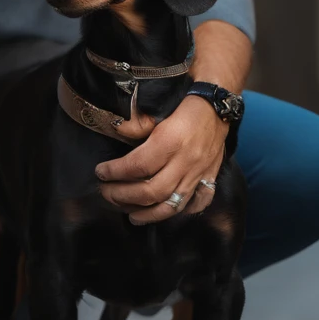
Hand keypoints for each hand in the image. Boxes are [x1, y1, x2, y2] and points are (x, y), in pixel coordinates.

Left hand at [94, 96, 227, 223]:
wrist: (217, 106)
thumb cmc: (184, 105)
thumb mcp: (157, 110)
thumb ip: (138, 126)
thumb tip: (117, 132)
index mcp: (170, 141)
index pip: (138, 166)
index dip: (115, 172)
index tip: (101, 172)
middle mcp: (185, 162)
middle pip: (152, 191)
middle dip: (124, 196)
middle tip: (107, 193)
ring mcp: (199, 173)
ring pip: (172, 204)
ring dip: (148, 214)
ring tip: (130, 214)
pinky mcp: (210, 178)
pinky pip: (196, 203)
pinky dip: (180, 212)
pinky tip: (164, 212)